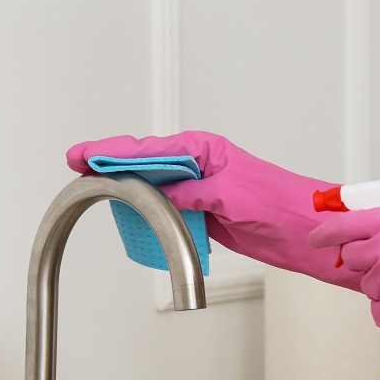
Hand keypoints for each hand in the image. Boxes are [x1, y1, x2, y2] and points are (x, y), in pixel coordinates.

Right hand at [67, 132, 361, 288]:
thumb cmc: (278, 203)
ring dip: (126, 189)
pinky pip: (165, 210)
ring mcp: (197, 189)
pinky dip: (147, 212)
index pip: (149, 149)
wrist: (302, 230)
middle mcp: (196, 165)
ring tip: (93, 186)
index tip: (84, 155)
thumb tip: (160, 195)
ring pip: (151, 187)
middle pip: (144, 163)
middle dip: (110, 164)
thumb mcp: (231, 195)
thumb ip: (192, 193)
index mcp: (203, 150)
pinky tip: (129, 214)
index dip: (113, 153)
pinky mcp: (201, 213)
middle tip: (77, 166)